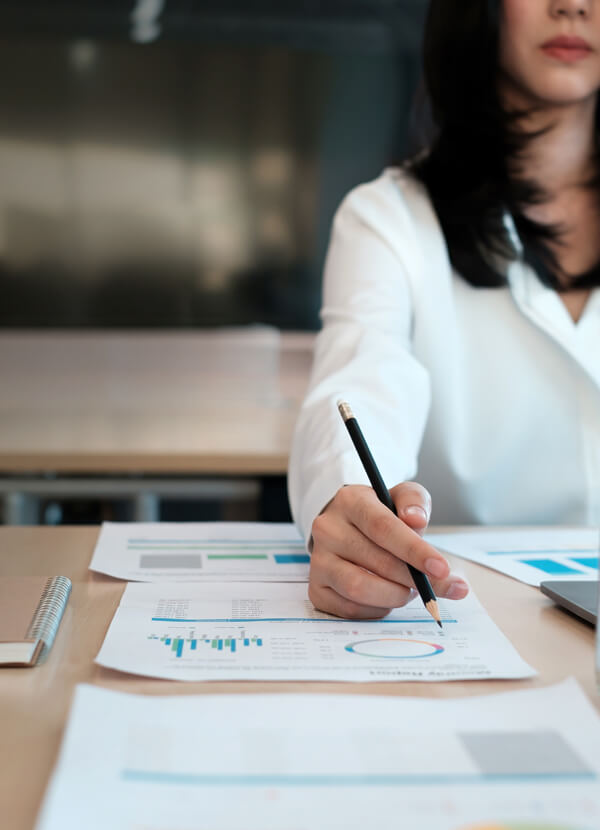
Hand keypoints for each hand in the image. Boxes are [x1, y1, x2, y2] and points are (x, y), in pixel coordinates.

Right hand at [308, 482, 468, 617]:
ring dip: (394, 596)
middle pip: (375, 561)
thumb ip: (414, 502)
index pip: (382, 527)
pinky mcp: (316, 588)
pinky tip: (386, 597)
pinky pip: (350, 609)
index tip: (441, 569)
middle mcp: (327, 529)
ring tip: (407, 589)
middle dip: (412, 580)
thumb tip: (416, 520)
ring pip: (359, 589)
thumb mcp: (400, 497)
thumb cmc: (380, 515)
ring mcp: (318, 560)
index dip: (414, 550)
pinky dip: (377, 609)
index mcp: (350, 501)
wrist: (347, 529)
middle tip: (434, 587)